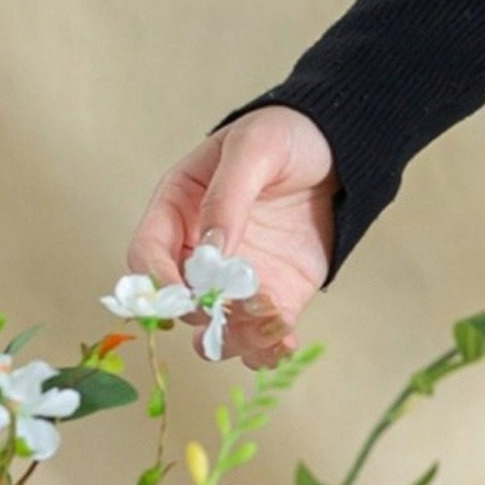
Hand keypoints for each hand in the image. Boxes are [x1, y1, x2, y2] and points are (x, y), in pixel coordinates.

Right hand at [124, 107, 337, 371]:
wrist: (337, 147)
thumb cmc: (284, 136)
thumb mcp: (254, 148)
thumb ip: (227, 197)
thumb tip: (210, 250)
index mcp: (177, 210)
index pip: (147, 255)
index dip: (159, 280)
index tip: (186, 293)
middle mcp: (197, 253)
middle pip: (180, 303)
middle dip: (208, 313)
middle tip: (245, 305)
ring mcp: (235, 281)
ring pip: (215, 331)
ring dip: (236, 339)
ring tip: (272, 326)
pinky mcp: (272, 296)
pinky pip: (258, 336)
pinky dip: (266, 348)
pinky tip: (285, 342)